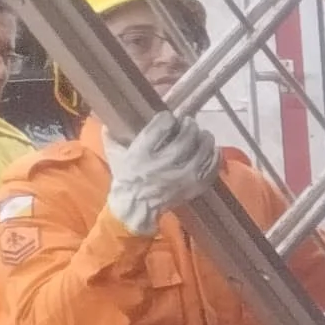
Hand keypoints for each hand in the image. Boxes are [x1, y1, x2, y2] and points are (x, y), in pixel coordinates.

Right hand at [105, 110, 222, 235]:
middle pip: (186, 137)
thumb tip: (110, 116)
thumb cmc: (126, 177)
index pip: (162, 126)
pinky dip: (215, 155)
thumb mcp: (115, 155)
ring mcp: (182, 177)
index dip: (168, 118)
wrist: (136, 207)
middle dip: (189, 125)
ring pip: (202, 150)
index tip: (170, 118)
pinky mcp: (195, 186)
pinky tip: (211, 149)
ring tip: (202, 134)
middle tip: (189, 122)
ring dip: (205, 138)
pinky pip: (212, 167)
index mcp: (142, 154)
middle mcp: (163, 165)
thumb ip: (112, 135)